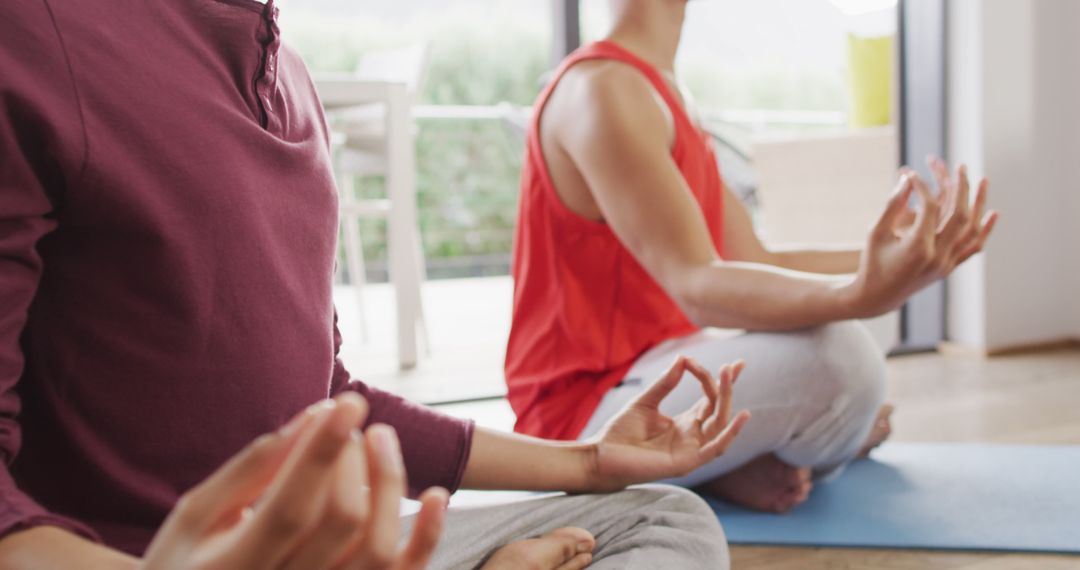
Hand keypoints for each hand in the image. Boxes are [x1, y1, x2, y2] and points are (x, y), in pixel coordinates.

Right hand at [141, 393, 446, 569]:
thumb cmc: (187, 563)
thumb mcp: (194, 518)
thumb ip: (247, 472)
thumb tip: (306, 420)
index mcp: (234, 569)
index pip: (290, 507)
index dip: (321, 453)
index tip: (347, 402)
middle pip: (341, 520)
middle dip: (352, 458)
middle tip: (348, 419)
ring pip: (376, 550)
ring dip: (389, 484)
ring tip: (381, 437)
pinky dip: (426, 538)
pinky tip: (434, 494)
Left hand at [585, 356, 750, 491]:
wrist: (602, 456)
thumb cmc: (621, 432)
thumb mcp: (645, 402)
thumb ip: (664, 384)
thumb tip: (682, 359)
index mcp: (684, 423)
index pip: (710, 400)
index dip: (716, 380)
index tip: (713, 361)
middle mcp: (692, 436)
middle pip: (718, 409)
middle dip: (727, 386)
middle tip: (732, 365)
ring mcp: (691, 450)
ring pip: (720, 424)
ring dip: (727, 400)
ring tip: (730, 376)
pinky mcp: (686, 463)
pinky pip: (714, 449)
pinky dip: (729, 433)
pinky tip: (740, 415)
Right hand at [849, 158, 997, 317]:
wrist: (877, 297)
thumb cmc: (872, 262)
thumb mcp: (876, 232)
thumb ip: (893, 204)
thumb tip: (908, 178)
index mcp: (917, 247)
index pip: (930, 207)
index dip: (923, 186)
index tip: (913, 174)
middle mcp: (937, 256)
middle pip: (959, 215)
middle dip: (961, 187)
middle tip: (960, 167)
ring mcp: (946, 264)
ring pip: (972, 229)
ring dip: (980, 204)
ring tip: (983, 180)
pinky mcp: (949, 268)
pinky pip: (973, 247)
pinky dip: (985, 229)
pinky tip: (993, 212)